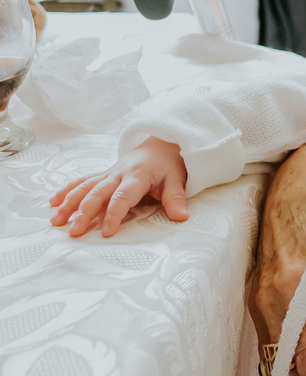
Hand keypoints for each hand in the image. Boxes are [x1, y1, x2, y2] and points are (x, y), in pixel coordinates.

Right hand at [49, 138, 188, 237]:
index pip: (122, 197)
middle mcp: (118, 174)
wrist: (160, 143)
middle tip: (74, 232)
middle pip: (97, 193)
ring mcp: (108, 173)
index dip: (114, 214)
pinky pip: (82, 181)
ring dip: (69, 203)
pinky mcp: (103, 174)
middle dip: (84, 213)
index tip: (107, 232)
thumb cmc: (168, 164)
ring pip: (85, 187)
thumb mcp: (176, 179)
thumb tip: (181, 217)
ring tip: (56, 221)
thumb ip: (175, 199)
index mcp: (136, 176)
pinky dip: (67, 191)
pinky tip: (53, 203)